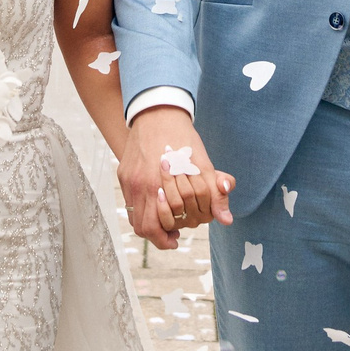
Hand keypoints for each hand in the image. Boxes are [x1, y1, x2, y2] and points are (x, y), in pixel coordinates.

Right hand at [119, 107, 234, 250]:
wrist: (158, 113)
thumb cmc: (183, 139)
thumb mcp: (204, 165)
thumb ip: (214, 194)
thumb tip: (226, 220)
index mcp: (160, 184)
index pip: (159, 226)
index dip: (168, 238)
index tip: (178, 237)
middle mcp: (140, 185)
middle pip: (144, 227)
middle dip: (158, 237)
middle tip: (172, 236)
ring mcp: (129, 180)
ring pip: (134, 218)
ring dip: (149, 226)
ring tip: (164, 225)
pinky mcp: (123, 175)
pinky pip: (129, 203)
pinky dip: (141, 212)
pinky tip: (155, 208)